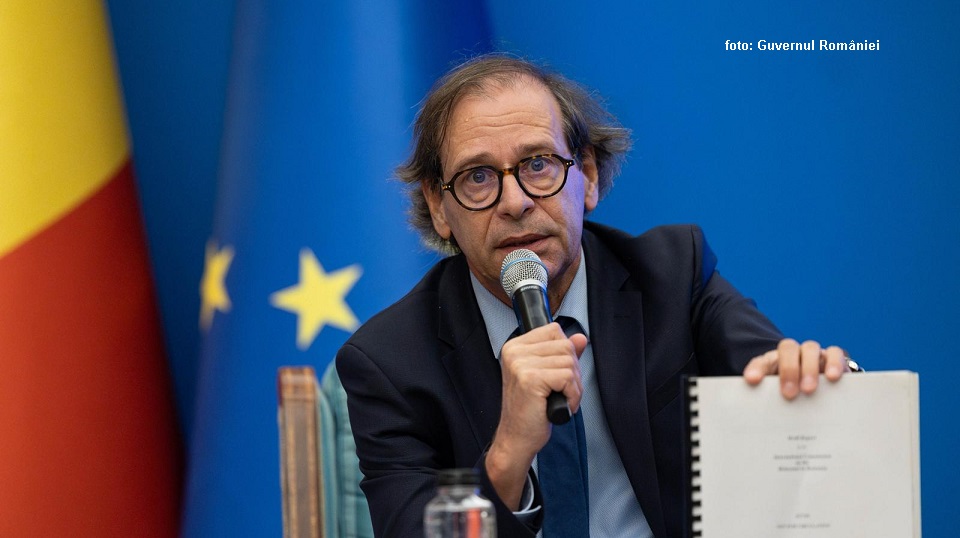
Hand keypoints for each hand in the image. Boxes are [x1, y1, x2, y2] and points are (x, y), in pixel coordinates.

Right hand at [485, 322, 586, 508]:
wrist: (516, 439)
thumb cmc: (530, 410)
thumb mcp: (547, 376)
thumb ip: (562, 354)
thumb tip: (580, 337)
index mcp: (515, 346)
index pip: (554, 331)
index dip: (565, 353)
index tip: (556, 375)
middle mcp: (514, 351)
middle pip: (566, 346)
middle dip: (572, 372)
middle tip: (560, 392)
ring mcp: (520, 364)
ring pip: (570, 362)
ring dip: (574, 386)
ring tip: (559, 400)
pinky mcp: (530, 379)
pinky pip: (568, 377)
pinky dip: (572, 394)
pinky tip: (560, 405)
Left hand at [743, 338, 848, 399]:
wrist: (824, 394)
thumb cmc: (796, 399)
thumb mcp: (782, 400)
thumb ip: (774, 404)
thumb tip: (764, 422)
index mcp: (774, 363)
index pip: (762, 361)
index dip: (756, 369)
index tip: (752, 380)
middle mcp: (793, 354)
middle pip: (787, 349)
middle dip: (788, 370)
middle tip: (789, 394)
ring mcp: (814, 353)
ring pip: (810, 348)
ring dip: (809, 368)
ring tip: (809, 390)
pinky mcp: (834, 357)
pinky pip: (835, 353)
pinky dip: (834, 363)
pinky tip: (832, 378)